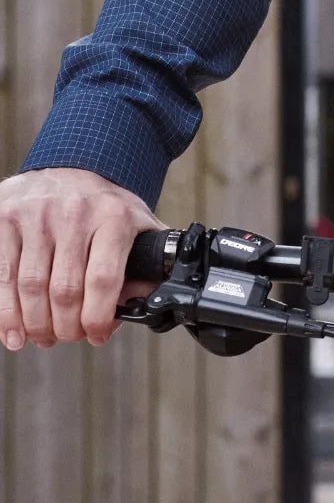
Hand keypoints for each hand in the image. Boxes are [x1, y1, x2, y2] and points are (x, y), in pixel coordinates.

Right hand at [0, 167, 163, 349]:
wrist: (72, 165)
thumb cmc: (105, 205)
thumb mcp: (137, 224)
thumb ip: (148, 263)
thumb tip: (150, 305)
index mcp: (113, 216)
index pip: (103, 278)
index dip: (98, 317)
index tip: (97, 334)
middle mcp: (75, 213)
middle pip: (65, 289)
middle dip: (67, 327)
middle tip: (69, 337)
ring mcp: (37, 214)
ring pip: (31, 287)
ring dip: (36, 324)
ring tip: (44, 337)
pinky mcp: (6, 218)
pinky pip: (4, 276)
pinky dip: (7, 313)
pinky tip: (14, 332)